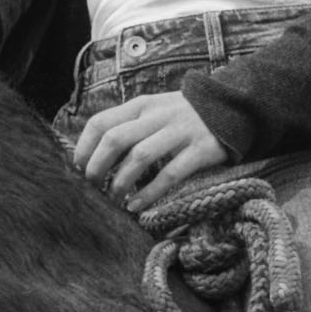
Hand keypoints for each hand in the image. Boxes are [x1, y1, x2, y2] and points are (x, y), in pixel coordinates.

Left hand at [72, 90, 231, 205]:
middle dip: (97, 166)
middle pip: (115, 139)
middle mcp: (158, 116)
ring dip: (121, 182)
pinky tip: (137, 206)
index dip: (84, 147)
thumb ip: (129, 125)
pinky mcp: (201, 150)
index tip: (77, 168)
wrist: (232, 107)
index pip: (101, 122)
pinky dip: (149, 193)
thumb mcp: (154, 110)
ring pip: (140, 156)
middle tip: (91, 187)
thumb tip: (95, 155)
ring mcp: (180, 132)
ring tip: (113, 199)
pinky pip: (170, 174)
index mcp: (142, 105)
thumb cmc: (184, 116)